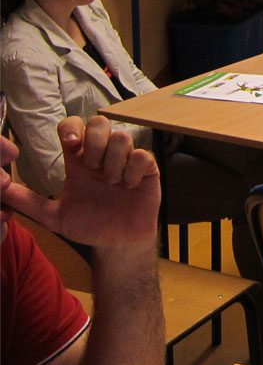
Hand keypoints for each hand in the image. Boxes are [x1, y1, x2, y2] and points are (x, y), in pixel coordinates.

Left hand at [3, 116, 158, 249]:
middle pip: (100, 122)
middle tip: (93, 166)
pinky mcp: (147, 170)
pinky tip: (128, 186)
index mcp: (79, 161)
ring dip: (114, 160)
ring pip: (122, 137)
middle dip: (95, 141)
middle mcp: (102, 155)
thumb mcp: (53, 216)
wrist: (117, 243)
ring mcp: (125, 160)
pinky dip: (132, 171)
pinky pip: (142, 156)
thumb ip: (28, 202)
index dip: (71, 128)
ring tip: (112, 183)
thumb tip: (0, 190)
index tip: (70, 145)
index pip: (73, 128)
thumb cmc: (88, 225)